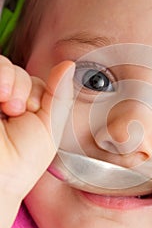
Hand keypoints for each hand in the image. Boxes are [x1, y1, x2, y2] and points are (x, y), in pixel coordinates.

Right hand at [0, 56, 74, 200]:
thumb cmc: (20, 162)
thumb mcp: (49, 128)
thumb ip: (59, 96)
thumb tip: (68, 64)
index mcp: (24, 112)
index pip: (34, 83)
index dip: (39, 92)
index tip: (34, 110)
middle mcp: (3, 103)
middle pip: (19, 72)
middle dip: (25, 87)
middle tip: (19, 110)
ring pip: (5, 66)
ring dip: (12, 80)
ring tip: (8, 106)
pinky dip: (1, 74)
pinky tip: (0, 97)